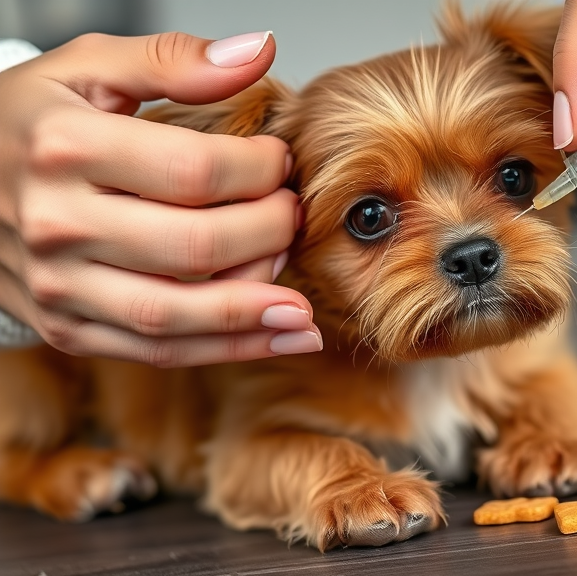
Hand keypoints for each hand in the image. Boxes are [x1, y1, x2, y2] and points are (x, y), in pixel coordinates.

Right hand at [0, 31, 321, 366]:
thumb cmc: (32, 122)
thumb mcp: (88, 68)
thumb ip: (174, 59)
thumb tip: (259, 51)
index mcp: (65, 148)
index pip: (194, 171)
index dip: (259, 170)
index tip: (281, 162)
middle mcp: (56, 223)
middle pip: (194, 246)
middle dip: (268, 235)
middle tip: (293, 217)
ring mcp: (58, 284)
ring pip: (174, 314)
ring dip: (253, 315)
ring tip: (304, 310)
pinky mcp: (67, 327)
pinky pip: (155, 351)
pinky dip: (225, 350)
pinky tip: (278, 338)